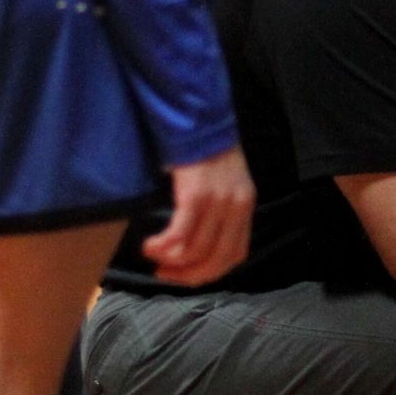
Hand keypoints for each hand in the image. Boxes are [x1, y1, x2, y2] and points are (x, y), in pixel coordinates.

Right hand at [143, 146, 254, 285]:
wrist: (199, 118)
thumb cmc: (205, 150)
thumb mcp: (223, 183)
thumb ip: (219, 211)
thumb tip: (195, 242)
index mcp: (244, 207)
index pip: (235, 255)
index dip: (210, 272)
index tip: (187, 275)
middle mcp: (235, 207)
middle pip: (215, 260)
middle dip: (188, 276)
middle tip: (165, 275)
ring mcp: (217, 202)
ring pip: (196, 251)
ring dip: (171, 262)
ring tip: (153, 256)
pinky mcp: (196, 195)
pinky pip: (180, 234)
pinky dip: (164, 247)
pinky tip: (151, 245)